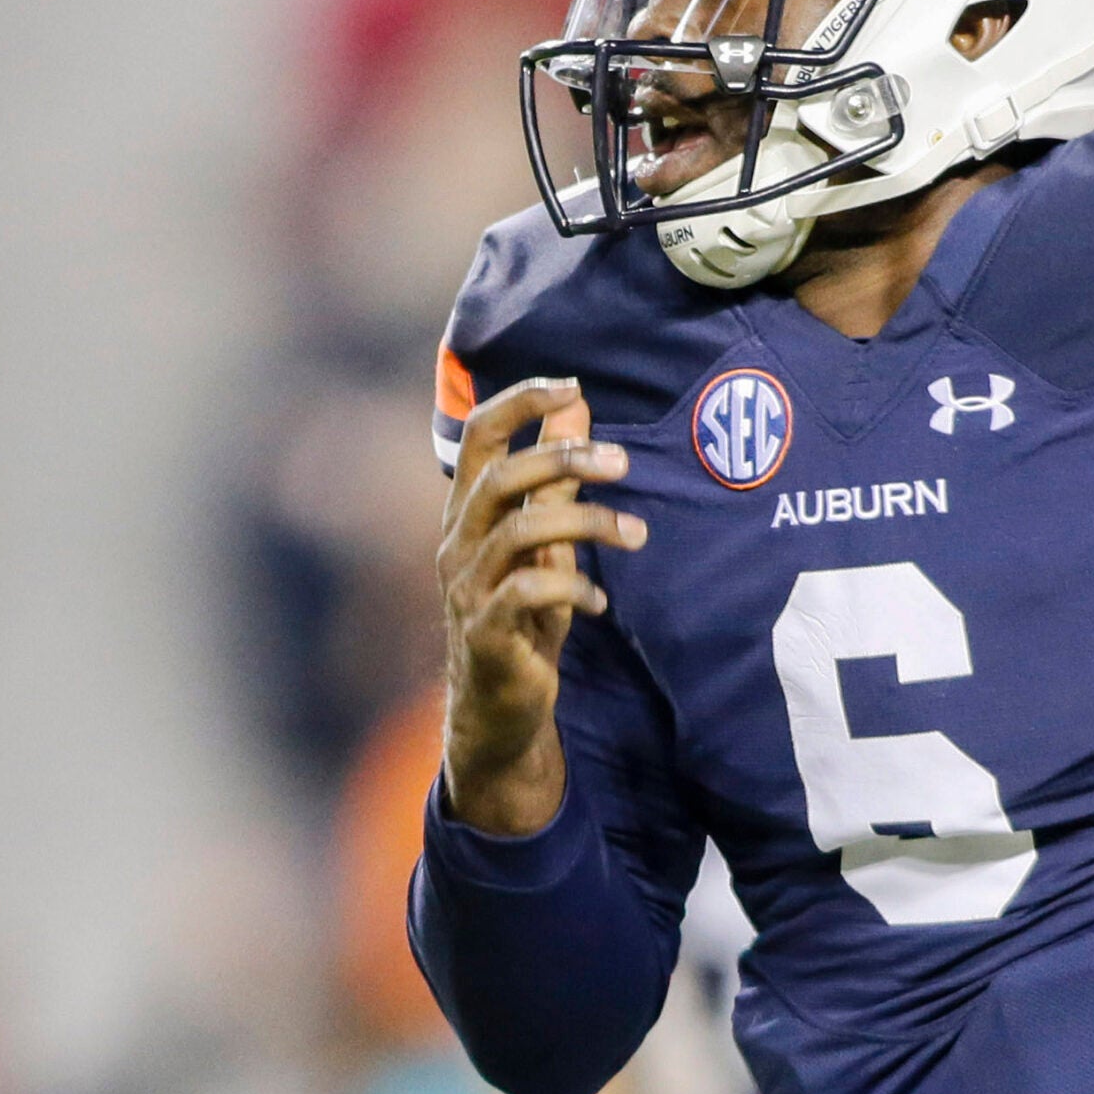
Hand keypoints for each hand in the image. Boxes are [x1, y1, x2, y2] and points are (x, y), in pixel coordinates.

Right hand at [439, 377, 646, 835]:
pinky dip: (573, 586)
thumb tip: (576, 403)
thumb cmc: (525, 616)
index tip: (571, 386)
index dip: (519, 403)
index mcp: (468, 512)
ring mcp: (465, 589)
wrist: (502, 707)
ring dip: (586, 522)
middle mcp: (457, 543)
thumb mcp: (547, 540)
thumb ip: (556, 478)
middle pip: (498, 476)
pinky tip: (600, 600)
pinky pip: (527, 592)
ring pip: (518, 530)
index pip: (477, 437)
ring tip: (636, 534)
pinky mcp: (485, 632)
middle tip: (624, 463)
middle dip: (564, 458)